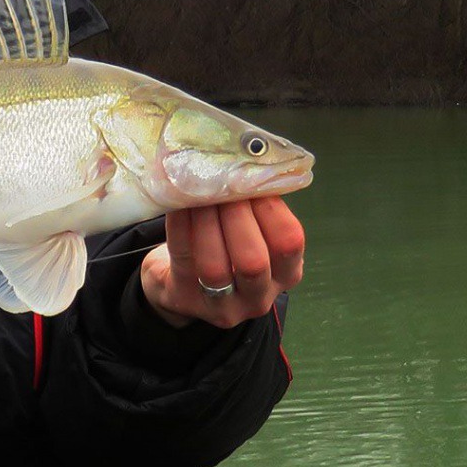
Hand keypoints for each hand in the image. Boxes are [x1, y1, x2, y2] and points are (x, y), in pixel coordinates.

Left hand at [140, 197, 304, 329]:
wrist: (182, 283)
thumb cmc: (225, 245)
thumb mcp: (251, 232)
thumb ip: (256, 208)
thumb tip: (246, 161)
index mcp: (286, 273)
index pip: (289, 242)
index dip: (270, 209)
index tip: (250, 181)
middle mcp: (259, 295)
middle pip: (253, 261)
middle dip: (236, 217)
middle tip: (221, 187)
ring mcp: (222, 304)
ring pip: (215, 267)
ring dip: (205, 223)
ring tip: (198, 193)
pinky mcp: (186, 298)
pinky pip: (182, 259)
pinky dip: (180, 227)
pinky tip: (178, 204)